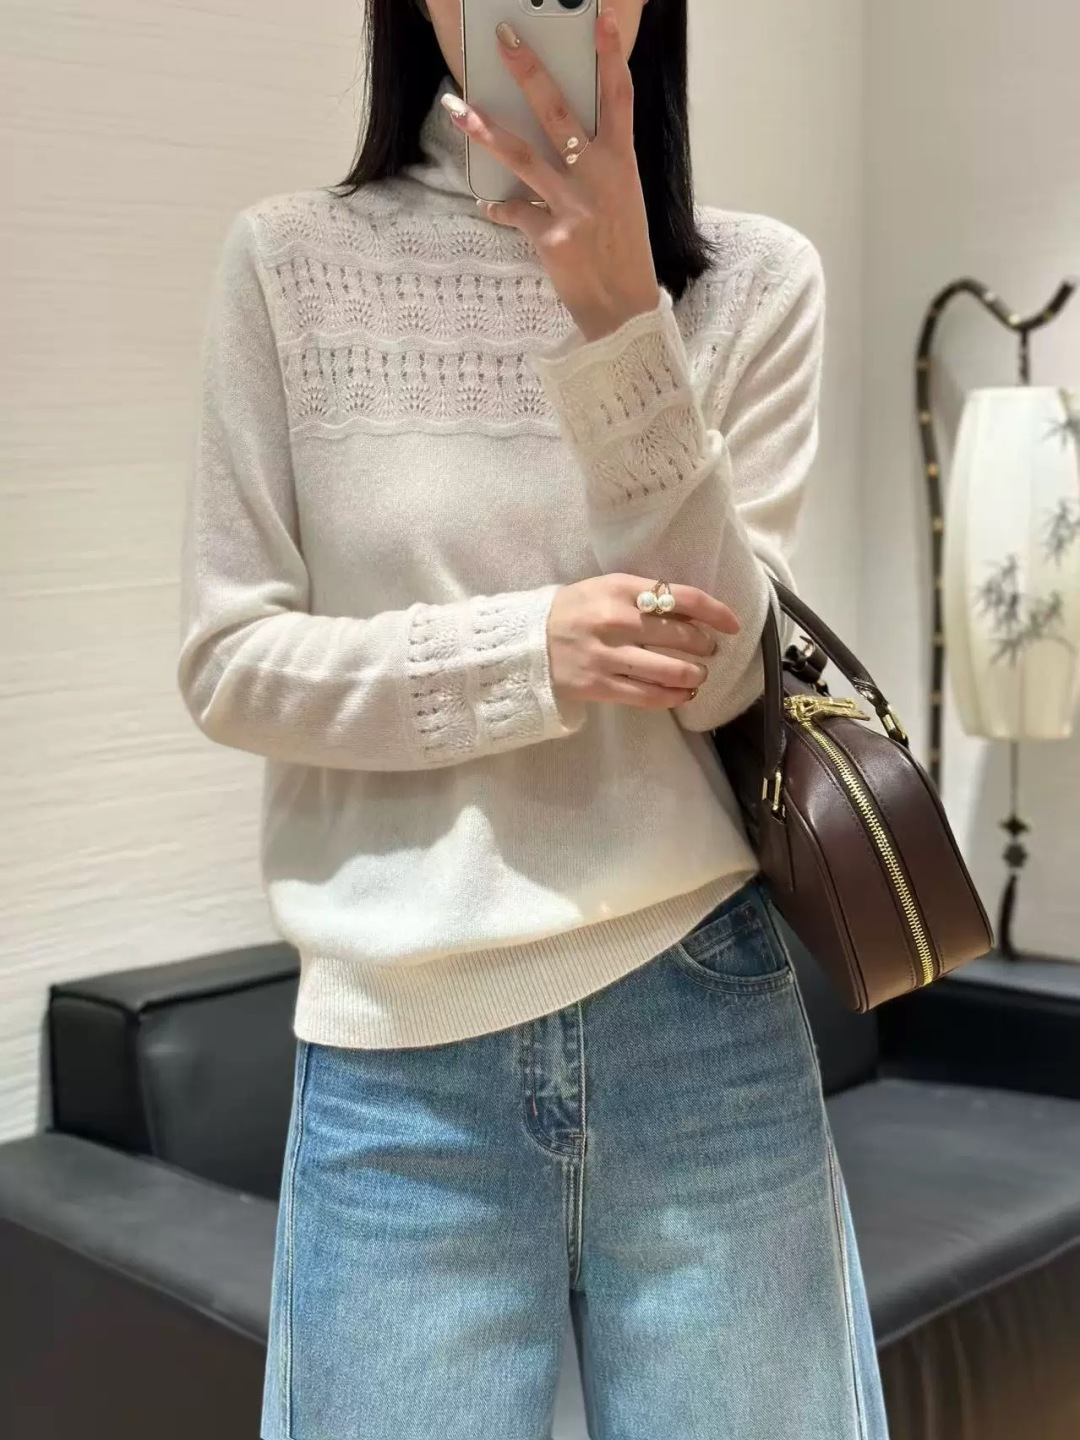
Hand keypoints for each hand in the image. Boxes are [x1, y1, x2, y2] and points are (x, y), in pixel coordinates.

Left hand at [442, 11, 660, 342]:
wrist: (623, 311)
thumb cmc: (625, 255)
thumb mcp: (624, 202)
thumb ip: (599, 168)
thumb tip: (564, 143)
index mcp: (622, 163)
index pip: (619, 96)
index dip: (610, 54)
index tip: (601, 17)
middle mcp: (598, 177)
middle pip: (557, 110)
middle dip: (528, 70)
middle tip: (503, 39)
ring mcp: (573, 205)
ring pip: (521, 154)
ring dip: (485, 129)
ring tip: (456, 108)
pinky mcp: (550, 236)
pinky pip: (514, 213)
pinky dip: (500, 210)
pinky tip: (491, 209)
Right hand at [547, 575, 740, 710]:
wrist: (525, 641)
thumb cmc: (573, 611)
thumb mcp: (605, 589)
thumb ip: (643, 596)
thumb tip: (691, 613)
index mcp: (620, 589)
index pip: (682, 597)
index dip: (715, 611)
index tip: (732, 624)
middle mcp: (616, 620)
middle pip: (680, 635)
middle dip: (704, 645)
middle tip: (708, 650)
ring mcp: (606, 655)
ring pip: (669, 669)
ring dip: (694, 674)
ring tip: (698, 675)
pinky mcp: (598, 685)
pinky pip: (647, 696)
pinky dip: (673, 697)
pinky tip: (682, 696)